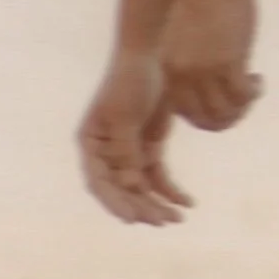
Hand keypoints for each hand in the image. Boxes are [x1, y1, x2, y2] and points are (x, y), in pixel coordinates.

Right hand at [77, 51, 193, 227]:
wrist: (149, 57)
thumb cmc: (129, 81)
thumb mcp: (126, 115)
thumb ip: (127, 150)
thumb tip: (132, 185)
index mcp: (91, 144)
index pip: (99, 181)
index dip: (114, 202)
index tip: (132, 219)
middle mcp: (106, 154)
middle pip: (121, 189)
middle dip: (141, 207)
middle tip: (162, 221)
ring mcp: (128, 153)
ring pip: (141, 188)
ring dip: (158, 203)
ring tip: (178, 218)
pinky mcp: (148, 149)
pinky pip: (159, 176)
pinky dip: (171, 190)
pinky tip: (187, 203)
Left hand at [161, 0, 264, 133]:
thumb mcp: (186, 36)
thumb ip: (193, 60)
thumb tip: (212, 80)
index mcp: (169, 67)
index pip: (184, 111)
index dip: (206, 113)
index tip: (222, 100)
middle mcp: (182, 74)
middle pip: (205, 118)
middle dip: (227, 118)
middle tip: (242, 104)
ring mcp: (204, 71)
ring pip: (225, 112)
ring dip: (242, 108)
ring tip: (251, 89)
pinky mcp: (228, 62)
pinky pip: (242, 95)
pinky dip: (253, 93)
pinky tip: (258, 80)